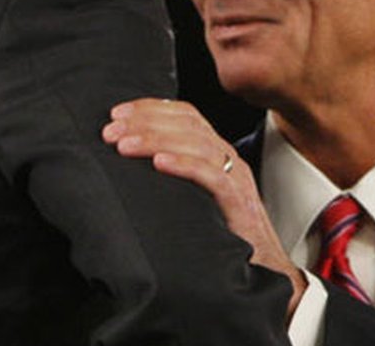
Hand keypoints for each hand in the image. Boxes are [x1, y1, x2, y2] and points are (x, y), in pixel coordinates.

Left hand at [102, 98, 307, 317]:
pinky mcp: (238, 201)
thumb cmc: (222, 235)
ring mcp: (235, 178)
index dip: (150, 108)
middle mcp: (227, 158)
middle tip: (111, 131)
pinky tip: (159, 163)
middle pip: (187, 123)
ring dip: (155, 140)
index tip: (116, 113)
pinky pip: (212, 175)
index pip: (185, 114)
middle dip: (145, 121)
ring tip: (124, 145)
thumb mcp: (191, 196)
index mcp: (216, 152)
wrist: (263, 267)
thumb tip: (124, 165)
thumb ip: (171, 177)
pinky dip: (184, 165)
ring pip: (196, 143)